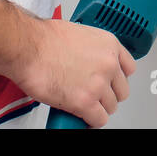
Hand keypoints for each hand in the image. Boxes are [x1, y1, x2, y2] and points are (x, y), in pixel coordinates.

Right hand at [14, 19, 136, 127]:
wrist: (28, 48)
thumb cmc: (44, 38)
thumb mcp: (80, 34)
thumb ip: (91, 49)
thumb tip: (88, 60)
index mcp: (109, 45)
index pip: (129, 68)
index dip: (118, 78)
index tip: (112, 82)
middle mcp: (109, 64)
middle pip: (121, 90)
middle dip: (108, 94)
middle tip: (96, 95)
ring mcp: (99, 84)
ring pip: (110, 107)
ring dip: (98, 108)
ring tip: (86, 106)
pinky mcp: (85, 102)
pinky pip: (98, 120)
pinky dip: (92, 121)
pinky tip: (84, 118)